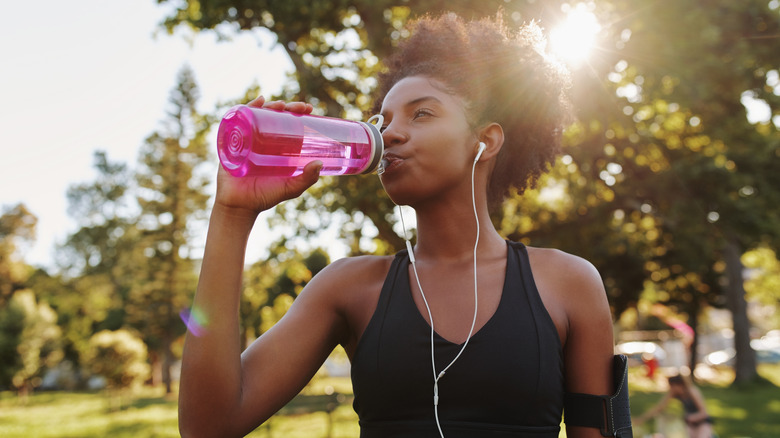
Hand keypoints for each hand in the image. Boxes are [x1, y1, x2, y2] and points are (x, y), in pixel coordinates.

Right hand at [214, 96, 320, 216]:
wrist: (239, 206)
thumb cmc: (265, 196)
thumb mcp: (290, 188)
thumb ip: (306, 179)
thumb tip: (319, 163)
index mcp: (277, 147)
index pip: (288, 123)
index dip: (297, 112)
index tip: (309, 108)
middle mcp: (262, 140)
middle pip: (274, 116)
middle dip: (286, 107)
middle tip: (299, 107)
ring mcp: (247, 139)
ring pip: (258, 115)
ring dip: (269, 105)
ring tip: (279, 105)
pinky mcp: (233, 142)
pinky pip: (238, 122)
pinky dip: (246, 109)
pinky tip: (257, 102)